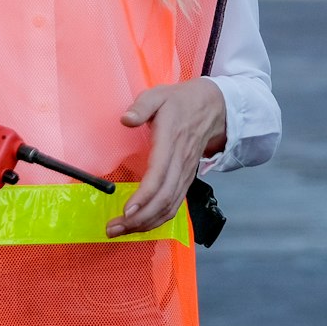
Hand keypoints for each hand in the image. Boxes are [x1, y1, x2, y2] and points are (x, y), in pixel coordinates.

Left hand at [108, 79, 226, 237]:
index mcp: (171, 141)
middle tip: (113, 229)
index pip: (159, 174)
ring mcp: (185, 174)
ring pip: (169, 206)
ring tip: (120, 231)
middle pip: (164, 198)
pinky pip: (174, 206)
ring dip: (146, 224)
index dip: (144, 195)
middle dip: (139, 219)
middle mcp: (180, 163)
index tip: (126, 210)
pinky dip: (157, 220)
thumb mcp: (159, 94)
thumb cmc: (179, 102)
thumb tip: (126, 120)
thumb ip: (141, 106)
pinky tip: (140, 225)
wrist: (212, 108)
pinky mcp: (186, 180)